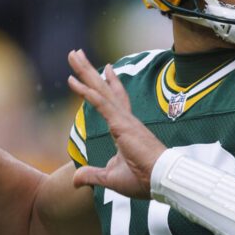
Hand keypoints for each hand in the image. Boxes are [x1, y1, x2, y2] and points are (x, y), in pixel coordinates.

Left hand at [67, 49, 165, 198]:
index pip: (113, 102)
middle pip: (104, 89)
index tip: (104, 68)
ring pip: (100, 90)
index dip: (107, 85)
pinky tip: (73, 80)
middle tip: (76, 53)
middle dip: (89, 71)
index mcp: (125, 129)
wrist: (161, 180)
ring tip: (73, 55)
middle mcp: (125, 119)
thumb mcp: (111, 177)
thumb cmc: (143, 180)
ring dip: (85, 72)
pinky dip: (87, 91)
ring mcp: (123, 120)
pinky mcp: (121, 125)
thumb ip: (92, 175)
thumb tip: (75, 180)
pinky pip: (101, 104)